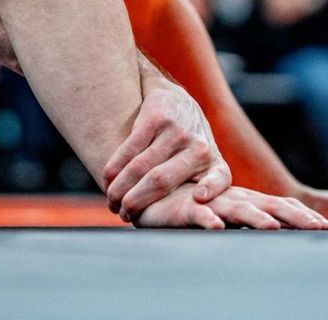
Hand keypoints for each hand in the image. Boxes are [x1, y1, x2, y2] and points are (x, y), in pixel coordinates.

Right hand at [103, 76, 231, 218]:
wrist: (175, 99)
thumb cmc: (188, 144)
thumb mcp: (203, 164)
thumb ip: (198, 189)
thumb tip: (186, 228)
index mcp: (214, 164)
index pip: (219, 180)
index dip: (210, 189)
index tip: (198, 198)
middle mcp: (199, 147)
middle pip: (160, 182)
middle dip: (136, 203)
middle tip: (123, 215)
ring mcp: (177, 131)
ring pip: (140, 168)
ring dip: (120, 188)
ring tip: (111, 200)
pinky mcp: (156, 119)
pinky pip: (129, 149)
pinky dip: (114, 168)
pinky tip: (108, 179)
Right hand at [135, 184, 327, 229]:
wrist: (152, 187)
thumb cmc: (190, 203)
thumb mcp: (222, 212)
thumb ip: (245, 218)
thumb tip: (276, 230)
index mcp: (243, 200)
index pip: (278, 205)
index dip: (301, 215)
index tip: (325, 227)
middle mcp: (232, 198)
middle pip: (268, 207)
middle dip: (294, 217)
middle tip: (318, 228)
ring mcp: (210, 202)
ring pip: (237, 209)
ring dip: (256, 218)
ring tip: (273, 228)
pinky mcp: (184, 208)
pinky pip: (198, 214)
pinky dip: (208, 220)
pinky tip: (217, 227)